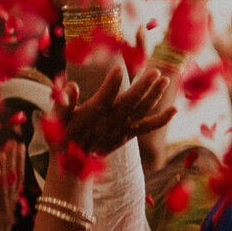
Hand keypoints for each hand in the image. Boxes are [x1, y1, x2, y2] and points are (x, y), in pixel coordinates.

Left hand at [0, 140, 24, 230]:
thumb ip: (0, 204)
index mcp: (11, 205)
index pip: (17, 179)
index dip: (18, 161)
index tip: (19, 145)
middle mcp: (8, 207)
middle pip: (12, 180)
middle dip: (13, 160)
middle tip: (13, 142)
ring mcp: (0, 215)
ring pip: (2, 189)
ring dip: (3, 171)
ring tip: (2, 154)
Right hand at [52, 69, 176, 159]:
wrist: (74, 162)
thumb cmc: (63, 134)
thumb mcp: (56, 121)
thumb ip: (62, 105)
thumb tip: (70, 86)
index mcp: (92, 114)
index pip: (103, 97)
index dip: (110, 84)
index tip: (119, 68)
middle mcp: (111, 121)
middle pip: (129, 102)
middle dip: (143, 87)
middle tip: (155, 71)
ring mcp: (123, 127)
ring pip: (142, 110)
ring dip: (155, 95)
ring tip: (166, 79)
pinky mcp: (130, 133)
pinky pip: (148, 126)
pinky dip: (162, 119)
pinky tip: (175, 109)